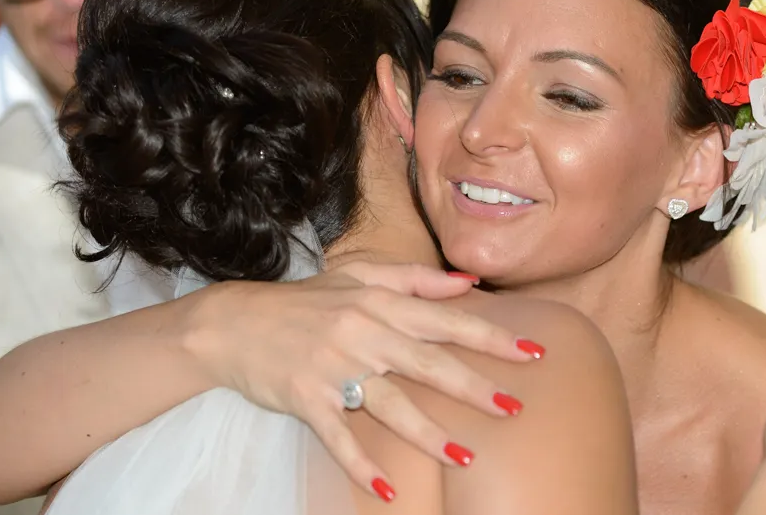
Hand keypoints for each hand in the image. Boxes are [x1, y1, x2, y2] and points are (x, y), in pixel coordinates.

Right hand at [184, 262, 540, 493]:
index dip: (490, 337)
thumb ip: (415, 279)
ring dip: (428, 433)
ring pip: (389, 404)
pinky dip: (361, 464)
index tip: (531, 352)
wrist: (235, 323)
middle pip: (427, 363)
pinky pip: (338, 436)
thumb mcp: (358, 276)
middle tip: (513, 408)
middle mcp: (362, 332)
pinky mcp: (306, 398)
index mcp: (380, 304)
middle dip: (473, 387)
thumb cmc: (306, 301)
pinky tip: (388, 489)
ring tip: (465, 457)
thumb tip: (468, 284)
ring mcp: (333, 367)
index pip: (445, 321)